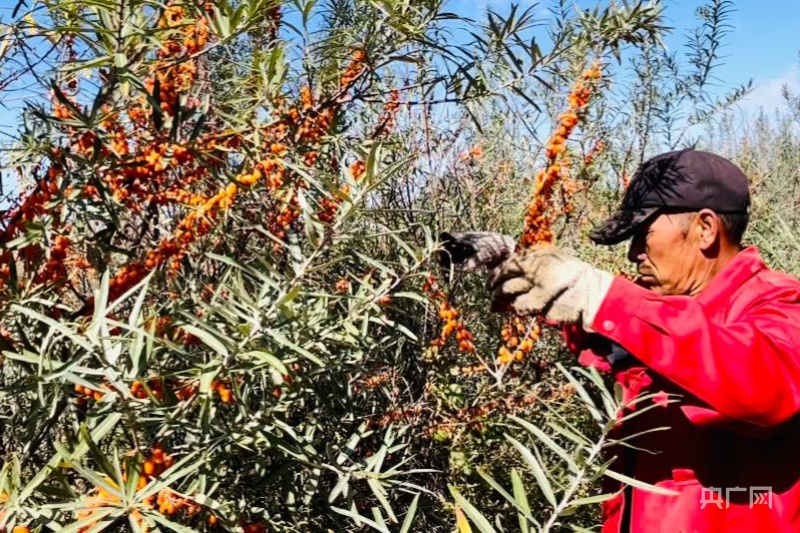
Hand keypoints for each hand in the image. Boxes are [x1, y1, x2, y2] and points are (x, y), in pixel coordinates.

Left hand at [486, 245, 613, 330]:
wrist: (594, 295)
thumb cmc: (572, 284)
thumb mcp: (552, 268)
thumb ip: (530, 270)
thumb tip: (502, 277)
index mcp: (540, 253)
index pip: (510, 260)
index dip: (496, 271)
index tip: (490, 279)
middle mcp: (537, 263)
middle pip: (504, 271)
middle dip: (493, 283)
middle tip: (489, 291)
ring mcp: (538, 280)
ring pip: (507, 289)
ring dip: (499, 298)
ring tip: (496, 304)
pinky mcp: (541, 298)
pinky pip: (520, 305)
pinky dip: (517, 308)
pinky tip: (520, 309)